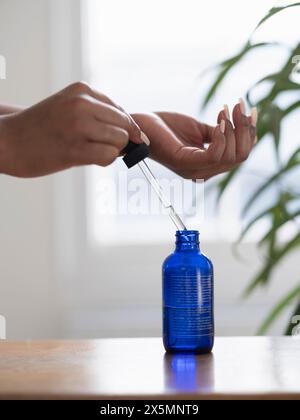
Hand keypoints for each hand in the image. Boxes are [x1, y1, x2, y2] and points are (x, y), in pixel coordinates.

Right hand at [0, 82, 143, 176]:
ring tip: (91, 152)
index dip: (126, 129)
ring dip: (112, 151)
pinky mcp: (74, 149)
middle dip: (121, 140)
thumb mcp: (68, 107)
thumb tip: (134, 135)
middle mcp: (82, 104)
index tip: (124, 140)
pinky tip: (88, 159)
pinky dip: (105, 160)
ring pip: (120, 140)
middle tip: (104, 148)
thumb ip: (98, 115)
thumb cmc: (41, 128)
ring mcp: (78, 126)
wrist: (8, 141)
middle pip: (125, 126)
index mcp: (82, 91)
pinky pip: (109, 156)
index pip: (120, 111)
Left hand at [132, 100, 256, 180]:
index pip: (238, 156)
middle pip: (238, 158)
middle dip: (245, 130)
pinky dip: (222, 136)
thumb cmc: (168, 127)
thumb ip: (219, 134)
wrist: (142, 124)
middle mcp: (202, 172)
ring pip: (229, 157)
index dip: (249, 135)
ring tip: (228, 109)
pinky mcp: (184, 162)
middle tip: (240, 106)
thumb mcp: (200, 130)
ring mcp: (193, 169)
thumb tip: (241, 128)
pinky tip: (220, 120)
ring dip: (234, 130)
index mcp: (207, 166)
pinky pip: (213, 154)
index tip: (249, 111)